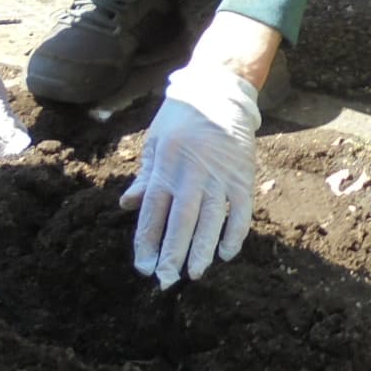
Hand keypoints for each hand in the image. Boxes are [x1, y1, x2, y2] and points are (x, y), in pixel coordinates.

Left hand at [119, 61, 260, 287]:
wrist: (219, 89)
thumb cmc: (181, 117)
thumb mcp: (155, 141)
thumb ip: (145, 176)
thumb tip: (128, 204)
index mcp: (165, 167)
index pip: (152, 212)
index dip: (148, 242)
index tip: (144, 267)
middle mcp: (190, 174)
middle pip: (180, 222)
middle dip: (172, 254)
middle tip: (167, 280)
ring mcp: (218, 176)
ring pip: (210, 221)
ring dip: (202, 250)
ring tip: (194, 273)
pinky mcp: (242, 175)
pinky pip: (240, 211)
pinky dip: (235, 234)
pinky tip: (226, 253)